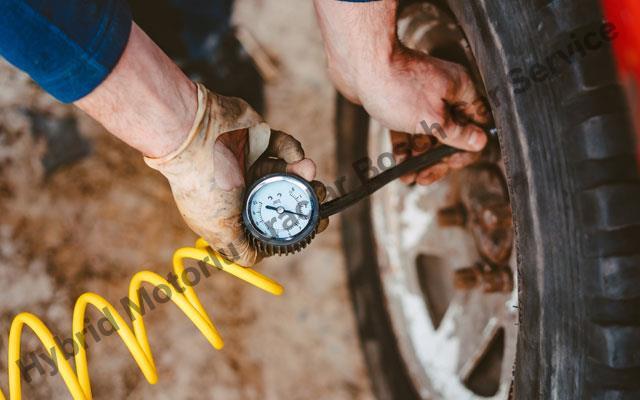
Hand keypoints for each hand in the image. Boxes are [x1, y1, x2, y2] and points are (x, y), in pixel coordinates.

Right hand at [145, 83, 327, 265]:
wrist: (196, 136)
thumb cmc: (204, 186)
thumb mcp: (219, 229)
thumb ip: (238, 249)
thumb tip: (254, 260)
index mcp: (233, 211)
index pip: (269, 223)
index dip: (292, 225)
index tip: (313, 224)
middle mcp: (242, 188)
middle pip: (284, 197)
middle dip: (306, 198)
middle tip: (319, 196)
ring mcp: (251, 162)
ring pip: (288, 172)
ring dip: (303, 174)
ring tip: (310, 173)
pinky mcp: (259, 138)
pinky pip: (283, 146)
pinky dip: (292, 150)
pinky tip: (296, 157)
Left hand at [359, 49, 488, 184]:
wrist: (358, 63)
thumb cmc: (396, 87)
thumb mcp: (432, 119)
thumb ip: (457, 134)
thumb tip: (481, 142)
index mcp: (461, 90)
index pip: (475, 126)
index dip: (465, 149)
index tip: (450, 165)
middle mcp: (444, 92)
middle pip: (450, 133)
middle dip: (437, 159)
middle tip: (423, 178)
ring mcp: (421, 96)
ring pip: (427, 133)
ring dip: (419, 157)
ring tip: (408, 177)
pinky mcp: (400, 100)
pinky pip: (407, 128)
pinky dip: (405, 145)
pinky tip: (398, 164)